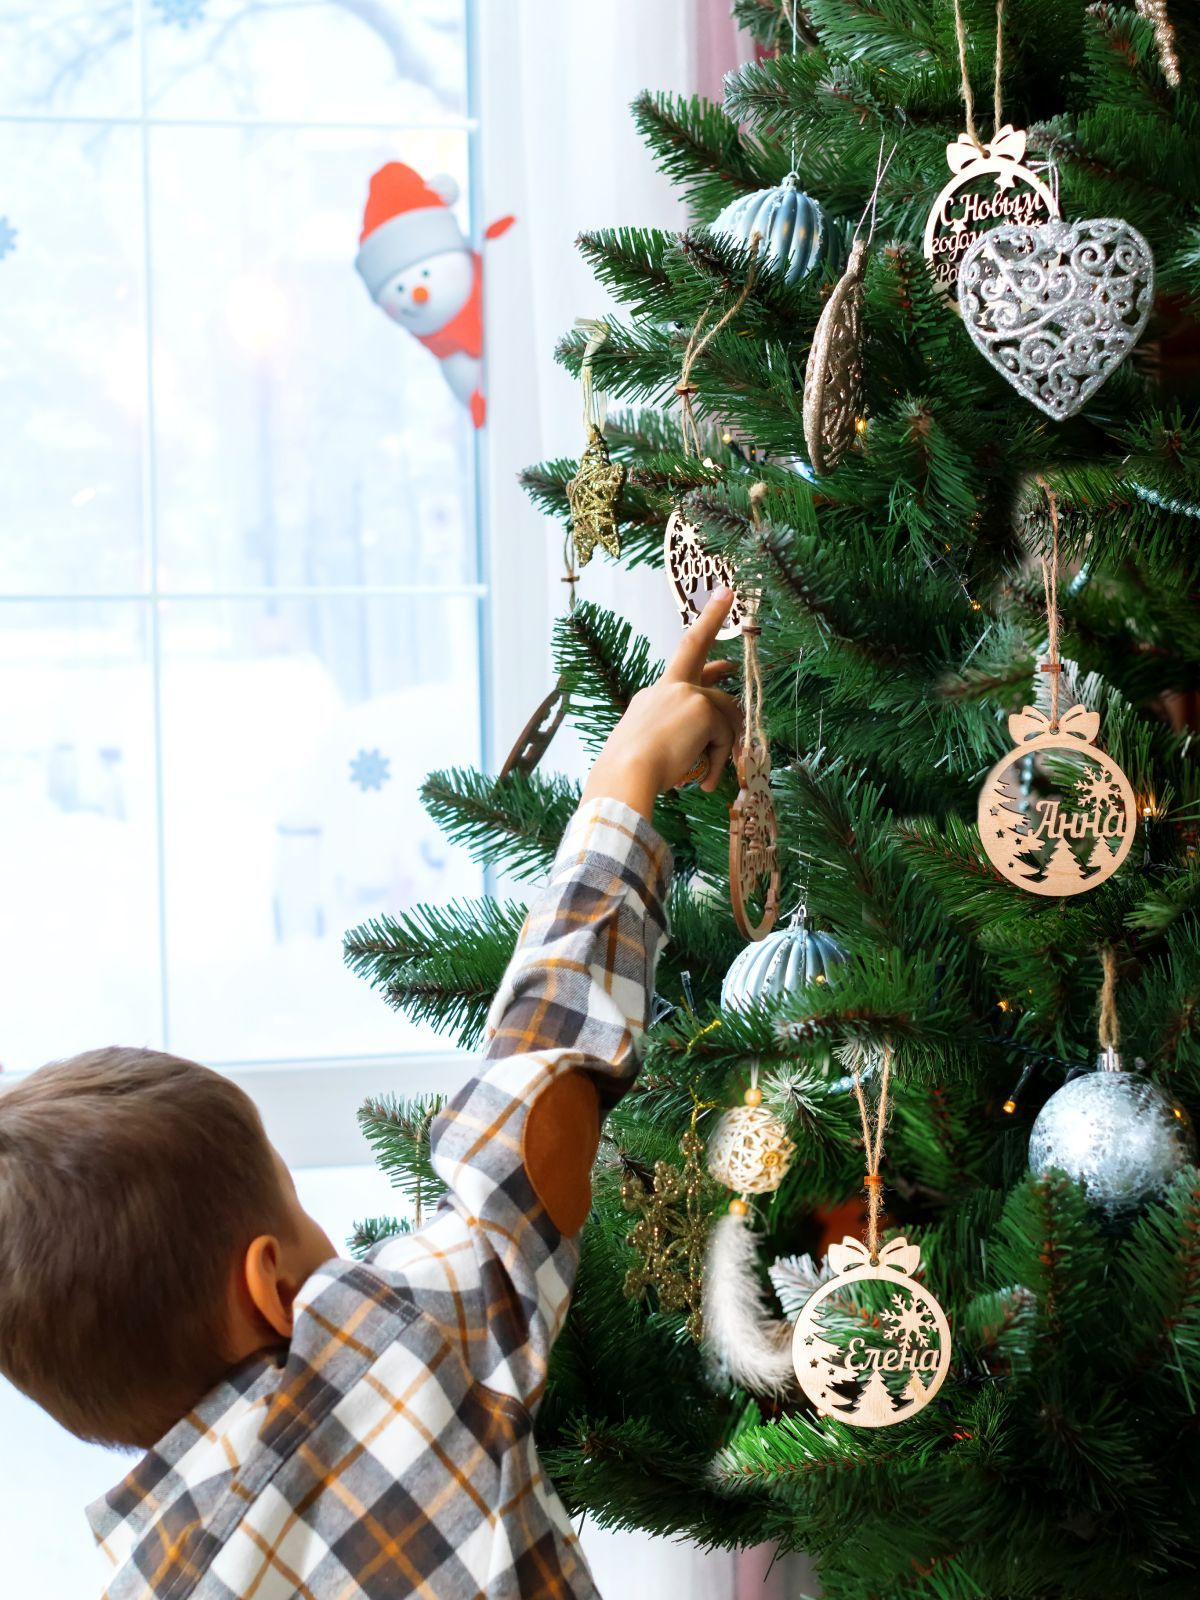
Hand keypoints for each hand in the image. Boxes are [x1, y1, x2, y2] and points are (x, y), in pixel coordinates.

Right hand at [580, 588, 741, 822]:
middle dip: (713, 626)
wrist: (626, 774)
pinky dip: (721, 759)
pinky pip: (726, 735)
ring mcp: (685, 693)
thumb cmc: (631, 773)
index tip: (719, 600)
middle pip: (701, 657)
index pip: (681, 658)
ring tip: (709, 777)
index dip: (702, 628)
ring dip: (724, 745)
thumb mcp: (655, 748)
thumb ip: (680, 738)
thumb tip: (707, 745)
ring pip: (725, 712)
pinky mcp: (702, 708)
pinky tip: (707, 780)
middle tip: (730, 613)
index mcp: (653, 696)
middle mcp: (668, 687)